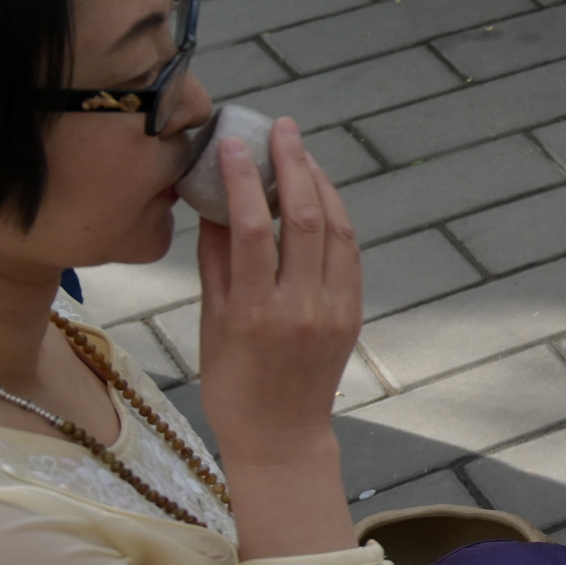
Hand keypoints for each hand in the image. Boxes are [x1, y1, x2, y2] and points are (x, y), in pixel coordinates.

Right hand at [195, 117, 359, 475]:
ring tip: (300, 152)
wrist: (281, 435)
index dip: (243, 179)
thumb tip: (214, 203)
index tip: (234, 143)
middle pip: (303, 218)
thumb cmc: (233, 382)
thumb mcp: (211, 323)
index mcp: (254, 312)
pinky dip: (336, 217)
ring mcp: (334, 309)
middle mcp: (300, 307)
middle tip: (282, 129)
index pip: (251, 229)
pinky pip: (349, 252)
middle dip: (293, 165)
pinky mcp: (354, 313)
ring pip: (335, 229)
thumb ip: (216, 262)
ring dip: (319, 184)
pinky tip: (320, 194)